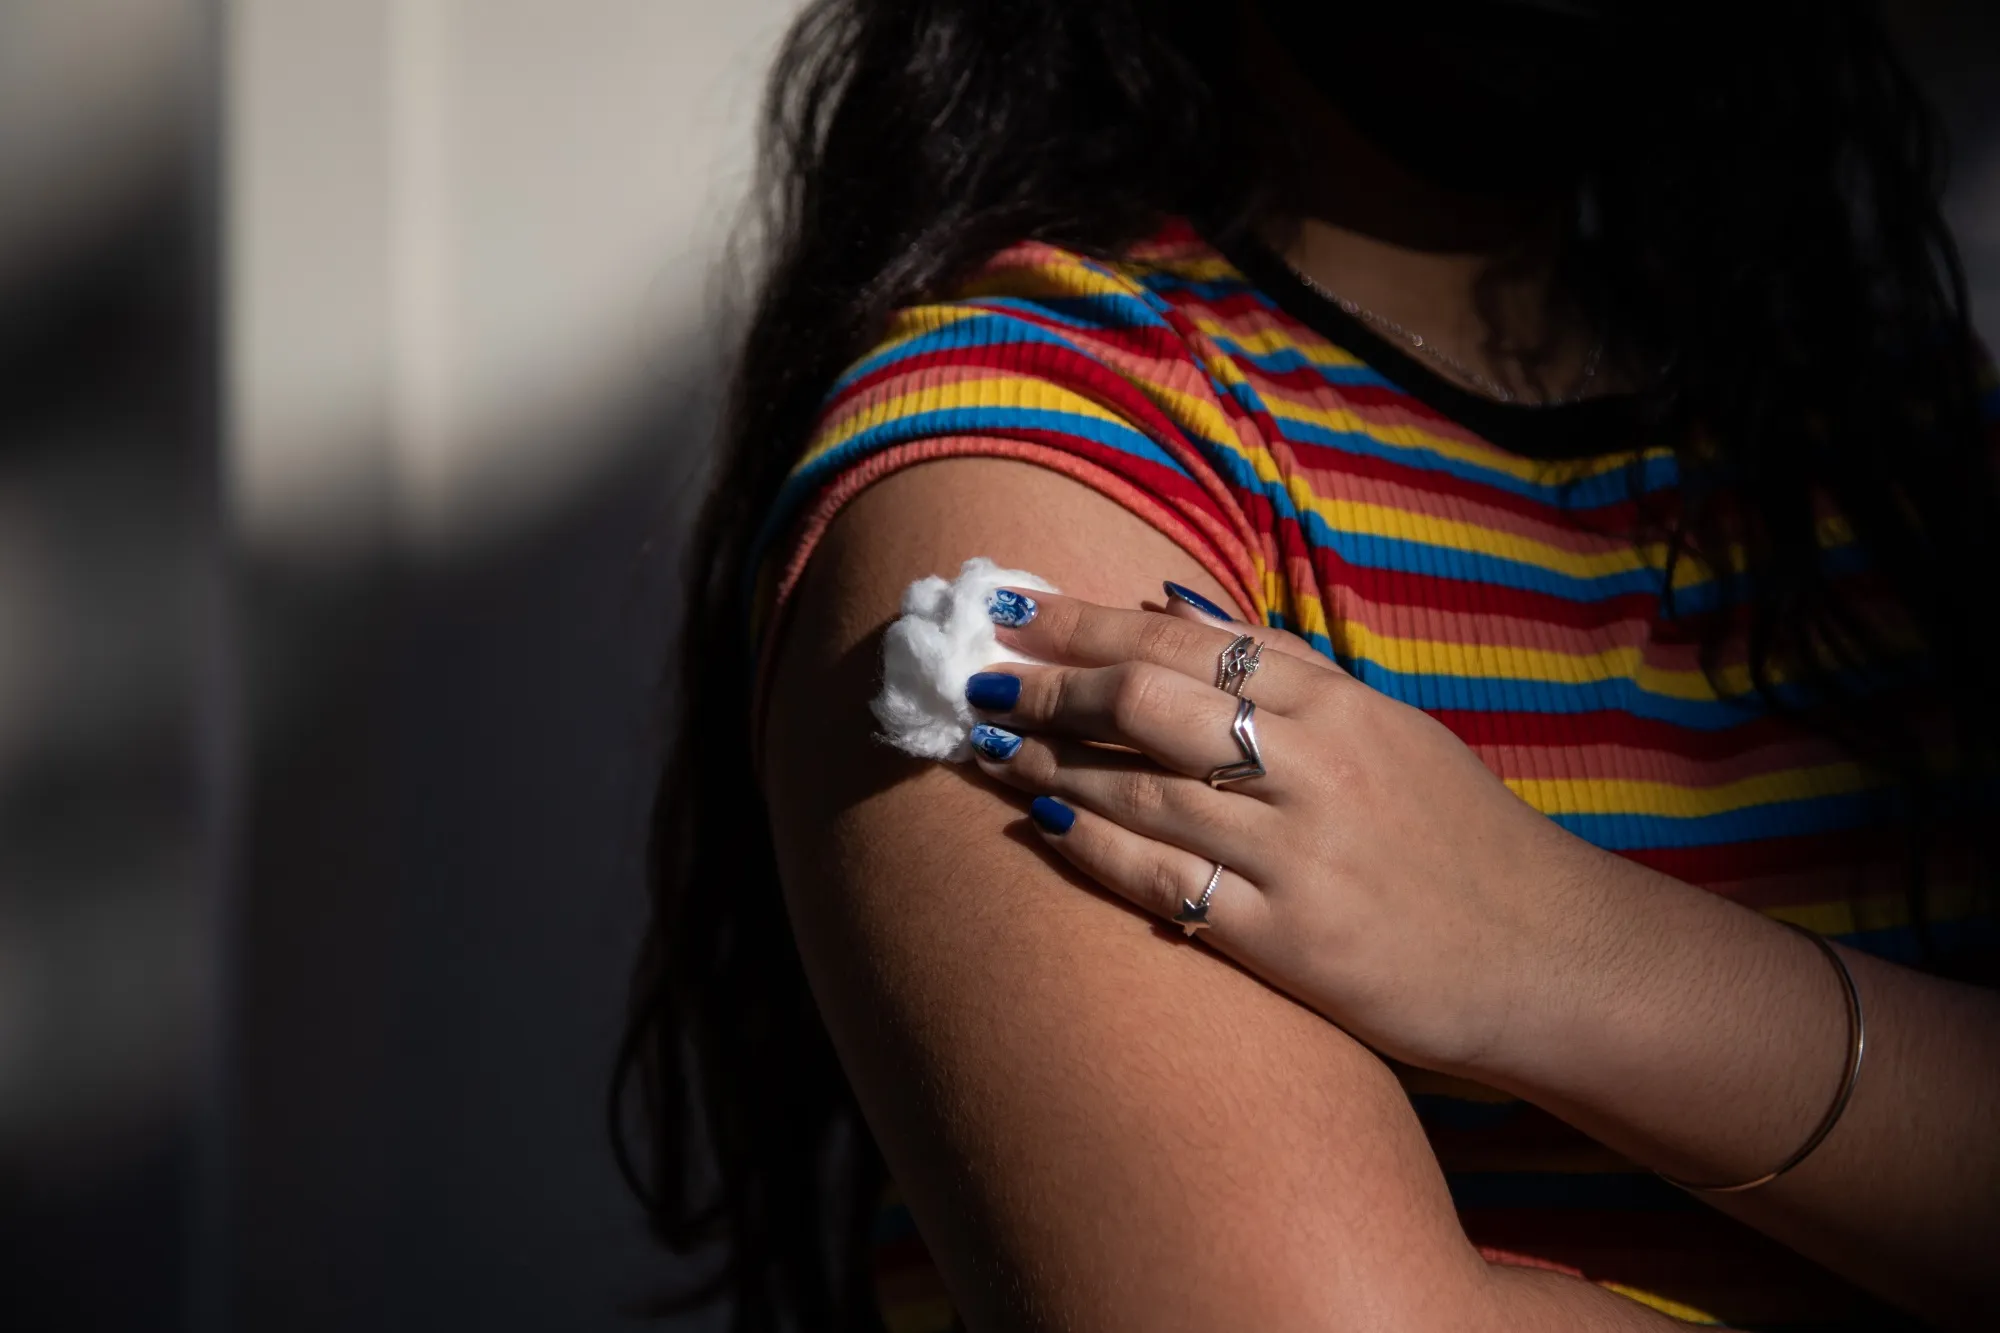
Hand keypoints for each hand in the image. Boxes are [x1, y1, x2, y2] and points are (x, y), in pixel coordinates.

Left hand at [964, 586, 1616, 1075]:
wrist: (1546, 955)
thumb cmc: (1453, 834)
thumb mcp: (1384, 726)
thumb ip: (1283, 666)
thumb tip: (1168, 599)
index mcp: (1340, 703)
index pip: (1188, 638)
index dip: (1086, 619)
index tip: (1012, 605)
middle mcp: (1315, 765)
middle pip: (1150, 699)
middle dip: (1051, 682)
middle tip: (979, 677)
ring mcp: (1301, 853)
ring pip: (1143, 788)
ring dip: (1050, 761)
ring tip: (986, 745)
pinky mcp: (1291, 940)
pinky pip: (1167, 882)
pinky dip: (1098, 847)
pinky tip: (1045, 822)